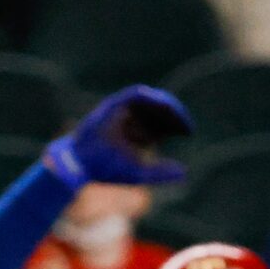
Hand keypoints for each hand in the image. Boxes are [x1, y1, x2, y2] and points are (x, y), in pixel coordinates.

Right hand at [45, 85, 192, 190]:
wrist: (80, 165)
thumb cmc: (106, 171)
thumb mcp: (138, 174)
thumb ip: (160, 173)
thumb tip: (185, 173)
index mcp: (140, 132)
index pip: (164, 122)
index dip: (179, 124)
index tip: (190, 132)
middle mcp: (133, 118)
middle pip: (160, 109)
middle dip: (174, 114)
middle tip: (186, 126)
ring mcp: (123, 110)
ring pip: (150, 99)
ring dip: (164, 104)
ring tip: (175, 113)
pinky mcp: (113, 104)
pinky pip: (134, 94)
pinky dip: (147, 97)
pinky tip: (160, 104)